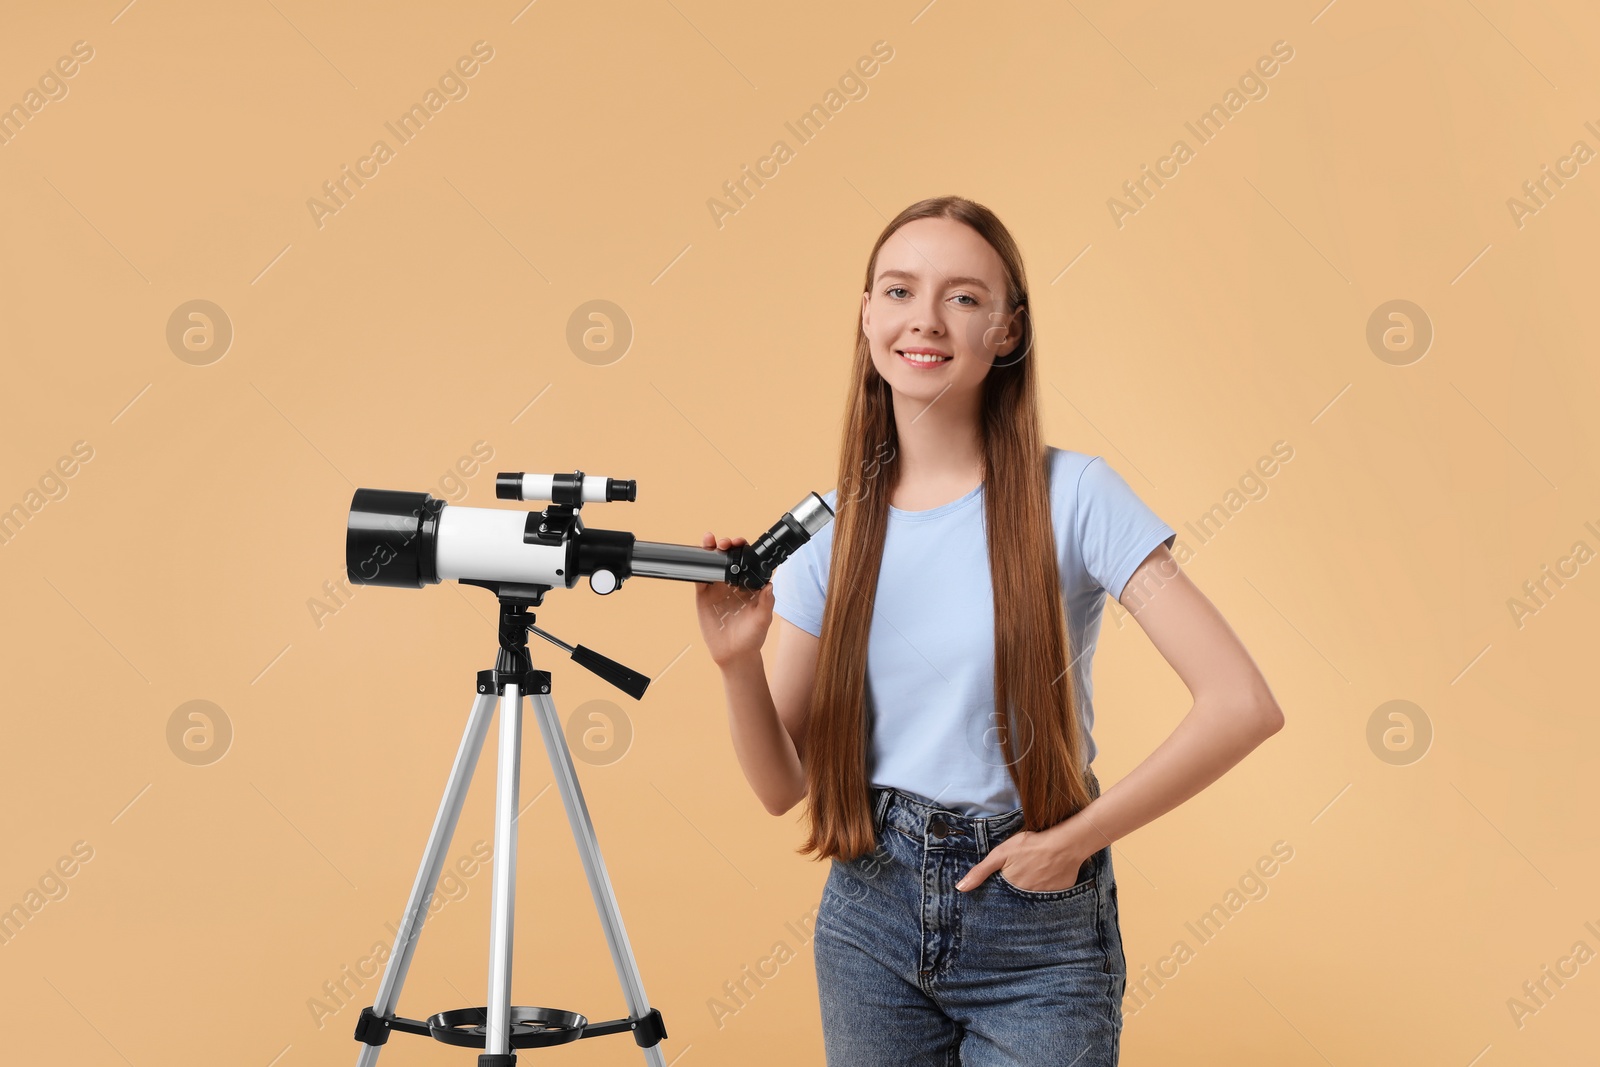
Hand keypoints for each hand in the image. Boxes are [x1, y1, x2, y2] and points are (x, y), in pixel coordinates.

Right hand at [692, 531, 774, 667]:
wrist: (734, 655)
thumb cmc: (752, 637)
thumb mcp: (762, 620)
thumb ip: (767, 603)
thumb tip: (770, 585)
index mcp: (749, 584)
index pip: (746, 560)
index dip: (743, 548)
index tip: (741, 543)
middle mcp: (733, 583)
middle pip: (728, 557)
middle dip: (726, 545)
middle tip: (724, 543)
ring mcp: (717, 588)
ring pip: (713, 563)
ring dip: (710, 550)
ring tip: (709, 541)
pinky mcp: (704, 596)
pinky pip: (700, 579)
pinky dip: (698, 568)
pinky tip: (698, 560)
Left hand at [955, 827, 1093, 892]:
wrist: (1065, 845)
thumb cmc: (1031, 846)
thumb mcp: (1001, 854)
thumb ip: (980, 872)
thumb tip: (960, 888)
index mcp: (1010, 891)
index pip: (999, 899)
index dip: (998, 893)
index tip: (998, 889)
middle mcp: (1025, 900)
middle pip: (1015, 900)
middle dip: (1014, 894)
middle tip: (1020, 877)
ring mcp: (1043, 900)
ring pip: (1031, 899)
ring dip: (1030, 891)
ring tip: (1033, 877)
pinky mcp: (1058, 896)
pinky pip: (1048, 898)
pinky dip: (1046, 890)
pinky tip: (1046, 877)